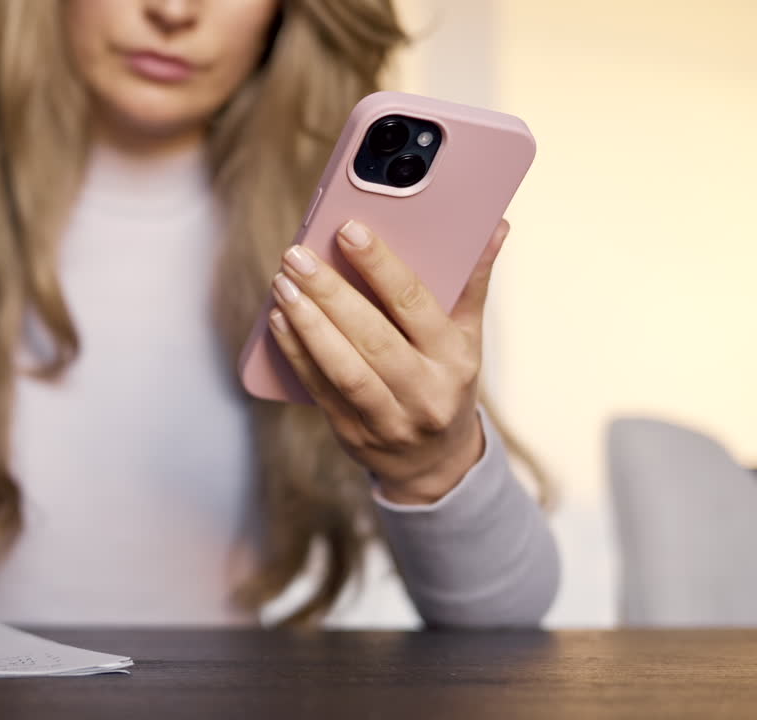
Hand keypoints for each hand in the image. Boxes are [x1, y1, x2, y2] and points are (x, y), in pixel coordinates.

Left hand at [267, 219, 509, 504]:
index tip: (349, 229)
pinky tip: (278, 320)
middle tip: (297, 255)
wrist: (436, 464)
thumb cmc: (446, 382)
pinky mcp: (352, 434)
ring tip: (283, 284)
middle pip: (373, 336)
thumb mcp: (468, 339)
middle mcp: (425, 391)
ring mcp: (388, 418)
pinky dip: (296, 352)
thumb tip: (495, 226)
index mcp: (455, 358)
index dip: (381, 266)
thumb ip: (472, 283)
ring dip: (308, 324)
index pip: (416, 304)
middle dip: (331, 292)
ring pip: (344, 368)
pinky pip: (320, 389)